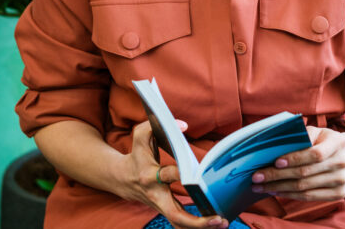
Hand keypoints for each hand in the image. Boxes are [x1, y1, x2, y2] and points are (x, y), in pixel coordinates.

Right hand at [114, 120, 228, 228]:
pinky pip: (180, 222)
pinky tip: (214, 223)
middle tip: (218, 219)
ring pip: (179, 223)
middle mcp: (156, 194)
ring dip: (200, 227)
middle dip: (196, 221)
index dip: (182, 174)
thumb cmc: (137, 154)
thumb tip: (184, 126)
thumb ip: (160, 124)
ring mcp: (160, 205)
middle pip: (175, 214)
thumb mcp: (141, 135)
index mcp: (150, 175)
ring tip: (223, 224)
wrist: (122, 178)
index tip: (198, 176)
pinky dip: (196, 226)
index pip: (168, 176)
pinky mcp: (165, 210)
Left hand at [250, 126, 344, 200]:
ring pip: (304, 187)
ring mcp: (341, 180)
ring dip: (279, 188)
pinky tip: (276, 191)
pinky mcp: (338, 193)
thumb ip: (302, 135)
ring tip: (262, 186)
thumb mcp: (317, 131)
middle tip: (257, 176)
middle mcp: (342, 162)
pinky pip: (309, 197)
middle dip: (278, 175)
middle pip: (305, 172)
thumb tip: (278, 145)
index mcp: (338, 142)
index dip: (295, 158)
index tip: (276, 161)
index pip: (315, 153)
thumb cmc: (324, 141)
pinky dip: (290, 195)